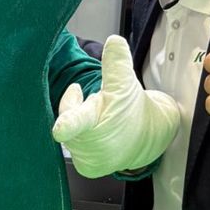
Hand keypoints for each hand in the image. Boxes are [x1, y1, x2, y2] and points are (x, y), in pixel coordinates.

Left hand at [52, 35, 179, 177]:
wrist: (150, 138)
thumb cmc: (135, 110)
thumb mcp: (126, 83)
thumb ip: (116, 62)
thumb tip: (113, 41)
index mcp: (98, 124)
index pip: (79, 122)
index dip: (67, 123)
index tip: (58, 128)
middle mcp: (93, 147)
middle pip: (66, 118)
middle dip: (78, 107)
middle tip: (97, 103)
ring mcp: (89, 160)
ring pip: (68, 133)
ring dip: (79, 122)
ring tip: (100, 120)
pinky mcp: (87, 168)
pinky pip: (73, 146)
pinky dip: (79, 137)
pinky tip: (94, 132)